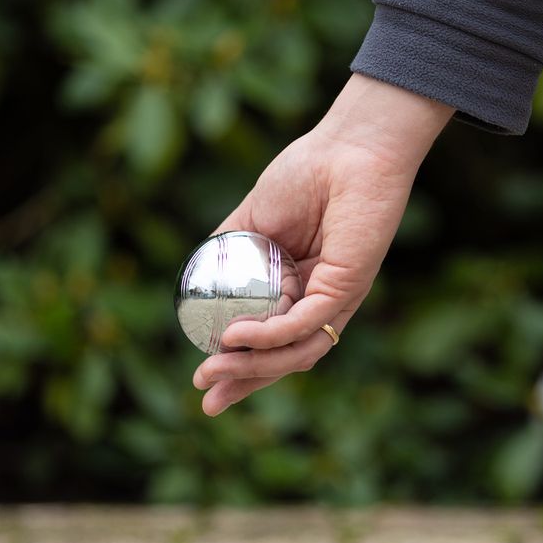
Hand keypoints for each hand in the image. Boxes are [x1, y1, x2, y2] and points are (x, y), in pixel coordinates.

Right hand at [192, 73, 453, 414]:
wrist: (345, 148)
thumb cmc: (306, 175)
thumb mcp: (253, 220)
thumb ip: (229, 249)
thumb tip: (197, 281)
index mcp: (300, 288)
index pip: (272, 341)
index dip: (240, 367)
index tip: (203, 382)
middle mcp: (320, 301)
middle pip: (283, 357)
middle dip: (243, 380)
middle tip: (205, 394)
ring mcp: (336, 298)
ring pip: (296, 351)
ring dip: (253, 367)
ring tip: (213, 370)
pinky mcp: (346, 286)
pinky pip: (306, 322)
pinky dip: (270, 335)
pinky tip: (237, 336)